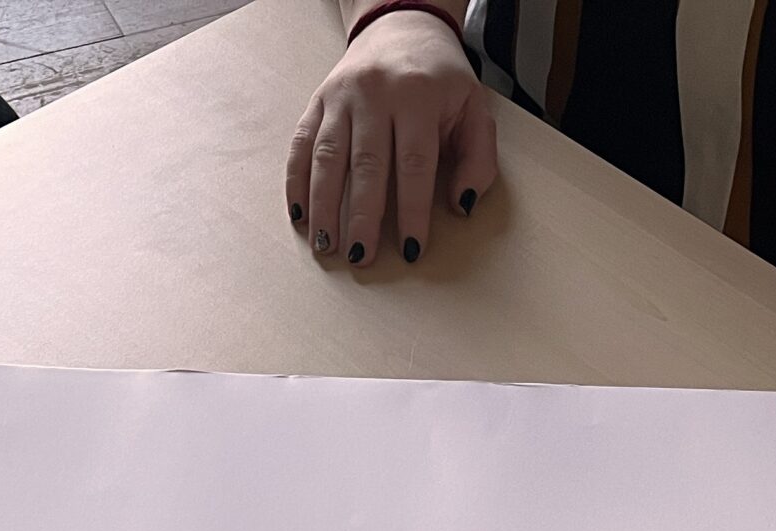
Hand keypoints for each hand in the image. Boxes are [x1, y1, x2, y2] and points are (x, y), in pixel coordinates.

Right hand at [287, 8, 496, 268]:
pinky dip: (296, 182)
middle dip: (362, 216)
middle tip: (361, 258)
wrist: (402, 27)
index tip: (412, 249)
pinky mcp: (318, 101)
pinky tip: (299, 216)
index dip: (412, 210)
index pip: (414, 163)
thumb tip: (462, 205)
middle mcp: (375, 94)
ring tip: (328, 246)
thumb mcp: (474, 109)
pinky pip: (301, 144)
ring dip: (325, 206)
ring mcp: (341, 97)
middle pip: (365, 164)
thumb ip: (479, 158)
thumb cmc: (441, 79)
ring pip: (327, 157)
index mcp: (417, 96)